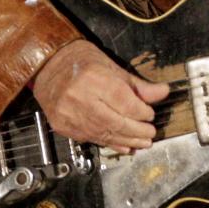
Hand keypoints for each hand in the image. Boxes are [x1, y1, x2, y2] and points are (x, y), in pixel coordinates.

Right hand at [31, 39, 168, 151]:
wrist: (46, 65)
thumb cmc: (79, 61)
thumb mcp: (111, 66)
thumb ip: (136, 85)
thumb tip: (162, 92)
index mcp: (93, 78)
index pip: (124, 102)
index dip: (141, 112)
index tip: (151, 114)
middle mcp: (79, 98)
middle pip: (115, 122)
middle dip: (137, 130)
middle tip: (150, 133)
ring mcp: (68, 114)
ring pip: (104, 134)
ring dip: (126, 140)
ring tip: (142, 142)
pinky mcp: (63, 126)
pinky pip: (91, 139)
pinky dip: (110, 143)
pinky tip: (124, 146)